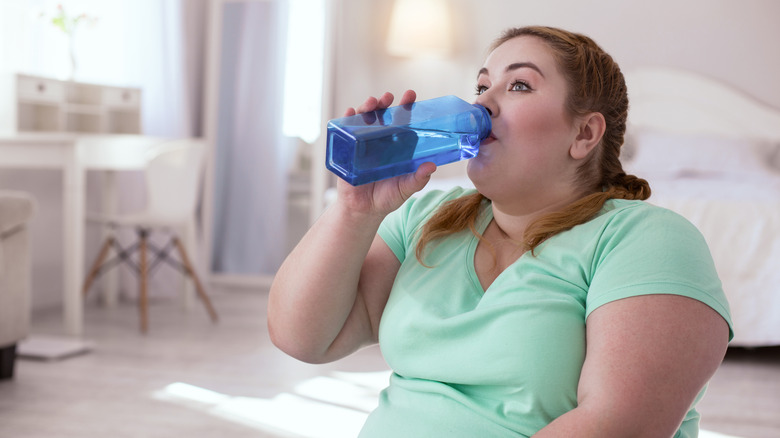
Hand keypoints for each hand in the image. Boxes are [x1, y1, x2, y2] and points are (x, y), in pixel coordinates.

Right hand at [336, 90, 436, 216]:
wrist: (363, 210)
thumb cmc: (386, 198)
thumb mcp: (405, 189)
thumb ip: (418, 179)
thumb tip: (431, 166)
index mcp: (396, 145)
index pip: (402, 121)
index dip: (406, 106)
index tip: (410, 95)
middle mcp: (380, 141)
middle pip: (382, 115)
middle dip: (384, 102)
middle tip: (388, 97)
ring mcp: (363, 143)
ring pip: (364, 119)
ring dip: (367, 107)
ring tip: (372, 103)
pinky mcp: (348, 150)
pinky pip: (346, 131)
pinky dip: (347, 119)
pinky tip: (351, 112)